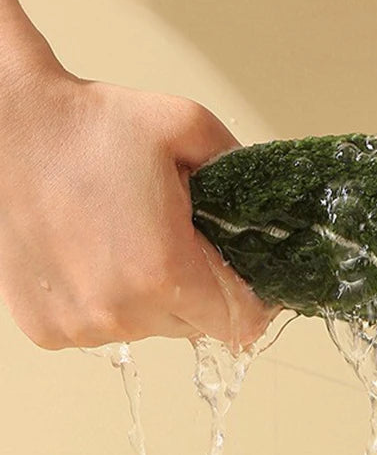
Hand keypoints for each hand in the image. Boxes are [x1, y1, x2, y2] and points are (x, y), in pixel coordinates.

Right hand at [0, 64, 273, 349]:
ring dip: (157, 296)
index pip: (241, 325)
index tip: (252, 280)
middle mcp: (120, 313)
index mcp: (162, 273)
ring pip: (153, 329)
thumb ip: (242, 172)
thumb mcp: (187, 127)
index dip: (256, 302)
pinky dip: (115, 300)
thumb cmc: (89, 125)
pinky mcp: (49, 329)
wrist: (4, 125)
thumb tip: (271, 212)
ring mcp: (80, 327)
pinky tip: (98, 256)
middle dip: (203, 290)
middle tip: (182, 240)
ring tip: (132, 241)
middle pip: (197, 327)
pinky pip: (109, 327)